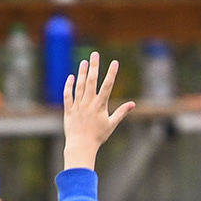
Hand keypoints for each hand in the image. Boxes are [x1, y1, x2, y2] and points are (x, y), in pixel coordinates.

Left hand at [60, 52, 133, 169]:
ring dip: (82, 73)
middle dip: (94, 66)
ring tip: (84, 62)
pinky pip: (68, 95)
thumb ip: (121, 112)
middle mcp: (88, 103)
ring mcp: (77, 105)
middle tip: (94, 54)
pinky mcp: (68, 109)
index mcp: (100, 106)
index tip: (114, 62)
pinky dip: (69, 85)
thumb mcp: (112, 124)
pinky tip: (71, 77)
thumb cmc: (98, 136)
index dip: (111, 73)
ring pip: (79, 85)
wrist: (81, 146)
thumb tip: (133, 104)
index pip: (107, 86)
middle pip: (92, 81)